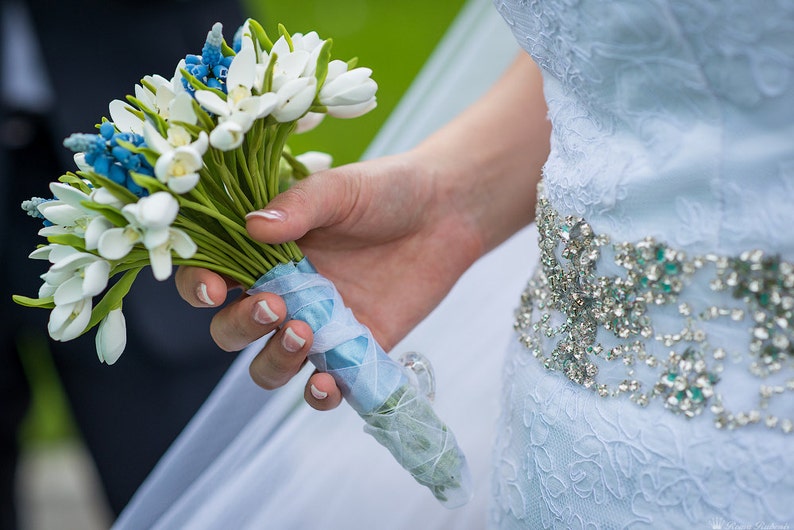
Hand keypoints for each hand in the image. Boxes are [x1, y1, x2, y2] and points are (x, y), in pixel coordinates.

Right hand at [176, 149, 484, 409]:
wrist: (446, 211)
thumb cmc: (386, 190)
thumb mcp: (341, 189)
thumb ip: (301, 205)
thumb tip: (253, 226)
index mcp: (265, 252)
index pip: (213, 276)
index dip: (201, 288)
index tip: (217, 289)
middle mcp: (283, 292)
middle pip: (232, 330)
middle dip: (241, 325)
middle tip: (275, 304)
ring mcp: (317, 325)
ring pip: (269, 365)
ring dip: (275, 361)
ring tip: (305, 333)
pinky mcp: (355, 350)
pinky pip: (325, 386)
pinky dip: (318, 395)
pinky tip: (328, 383)